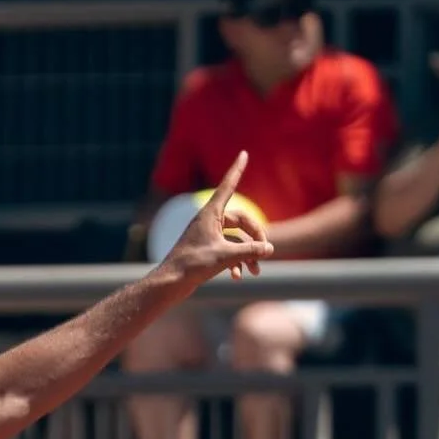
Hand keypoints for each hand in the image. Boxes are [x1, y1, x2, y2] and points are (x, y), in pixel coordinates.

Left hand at [160, 151, 273, 288]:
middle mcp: (209, 222)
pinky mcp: (206, 251)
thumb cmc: (192, 266)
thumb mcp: (225, 257)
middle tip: (265, 253)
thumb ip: (249, 251)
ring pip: (236, 239)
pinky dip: (235, 262)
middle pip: (241, 221)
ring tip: (256, 271)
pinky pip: (227, 251)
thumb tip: (269, 248)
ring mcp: (207, 236)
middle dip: (255, 237)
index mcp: (210, 214)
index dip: (236, 170)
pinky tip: (237, 278)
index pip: (228, 186)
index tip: (243, 153)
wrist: (168, 284)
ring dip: (247, 254)